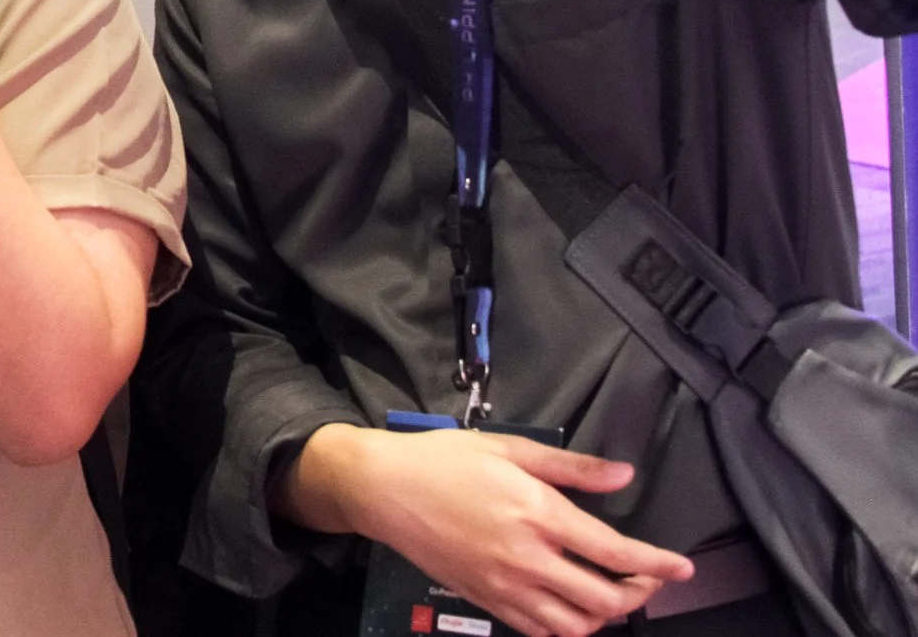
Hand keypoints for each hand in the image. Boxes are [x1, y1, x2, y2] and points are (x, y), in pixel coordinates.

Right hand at [299, 425, 693, 636]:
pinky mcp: (485, 600)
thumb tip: (624, 475)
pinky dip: (566, 629)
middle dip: (638, 594)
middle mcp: (526, 557)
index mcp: (537, 513)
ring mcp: (505, 585)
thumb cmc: (444, 460)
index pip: (615, 552)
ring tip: (610, 596)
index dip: (657, 564)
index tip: (682, 568)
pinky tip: (571, 609)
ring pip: (574, 626)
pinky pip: (539, 632)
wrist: (383, 488)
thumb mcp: (509, 448)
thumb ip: (571, 467)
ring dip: (604, 617)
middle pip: (604, 599)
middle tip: (647, 579)